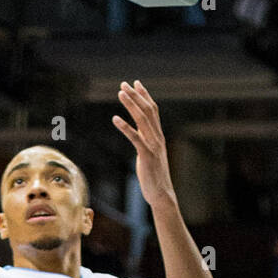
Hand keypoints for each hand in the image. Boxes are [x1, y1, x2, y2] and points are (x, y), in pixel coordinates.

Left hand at [112, 81, 175, 209]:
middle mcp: (157, 137)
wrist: (161, 193)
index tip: (136, 83)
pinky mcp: (146, 156)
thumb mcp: (149, 153)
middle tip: (123, 84)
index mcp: (158, 136)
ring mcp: (153, 146)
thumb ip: (145, 140)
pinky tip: (115, 119)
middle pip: (147, 111)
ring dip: (131, 105)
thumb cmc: (153, 175)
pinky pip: (135, 138)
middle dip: (135, 96)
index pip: (152, 110)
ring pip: (142, 120)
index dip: (144, 95)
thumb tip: (138, 131)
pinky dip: (125, 127)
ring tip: (120, 93)